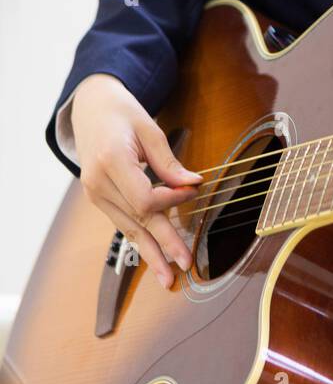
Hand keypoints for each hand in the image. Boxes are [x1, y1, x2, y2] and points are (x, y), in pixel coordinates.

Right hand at [71, 74, 202, 289]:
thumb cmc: (121, 112)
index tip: (192, 190)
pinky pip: (123, 222)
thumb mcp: (149, 127)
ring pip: (129, 228)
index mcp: (110, 161)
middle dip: (163, 245)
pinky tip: (154, 257)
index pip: (145, 197)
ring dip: (151, 253)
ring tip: (169, 277)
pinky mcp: (98, 199)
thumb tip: (192, 184)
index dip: (172, 200)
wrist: (90, 107)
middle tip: (183, 266)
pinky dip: (141, 239)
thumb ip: (168, 161)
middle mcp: (98, 183)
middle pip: (137, 221)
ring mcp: (95, 194)